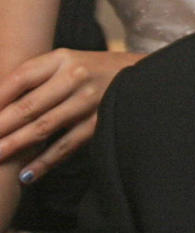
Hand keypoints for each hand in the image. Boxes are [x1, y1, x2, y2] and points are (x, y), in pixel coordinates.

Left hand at [0, 49, 143, 181]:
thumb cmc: (93, 71)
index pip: (19, 78)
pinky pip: (67, 145)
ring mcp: (89, 100)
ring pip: (44, 127)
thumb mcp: (65, 64)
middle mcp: (75, 76)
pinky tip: (27, 174)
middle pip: (27, 105)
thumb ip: (34, 80)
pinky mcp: (101, 122)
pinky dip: (45, 161)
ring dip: (14, 145)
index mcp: (61, 58)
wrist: (143, 75)